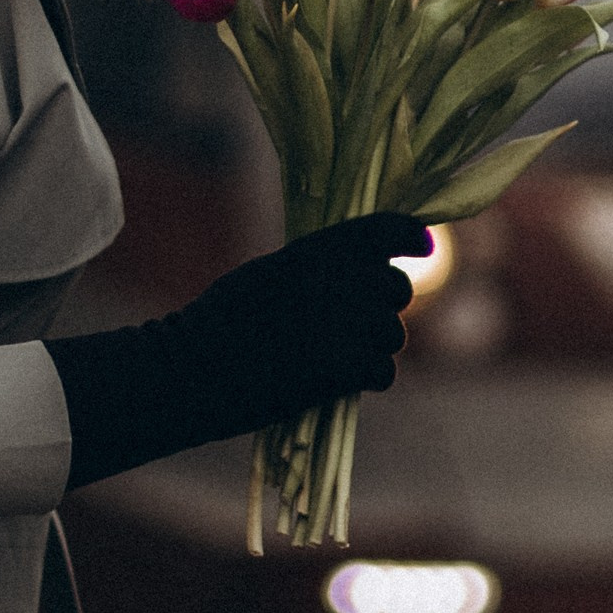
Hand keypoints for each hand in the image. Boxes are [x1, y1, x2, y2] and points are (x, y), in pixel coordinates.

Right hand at [50, 212, 427, 490]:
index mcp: (312, 251)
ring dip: (376, 347)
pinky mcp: (341, 368)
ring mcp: (341, 324)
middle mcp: (334, 280)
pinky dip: (369, 378)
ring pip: (393, 334)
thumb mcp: (266, 276)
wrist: (190, 371)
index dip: (410, 234)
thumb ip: (314, 270)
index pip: (383, 229)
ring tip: (338, 357)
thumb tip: (359, 273)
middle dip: (384, 306)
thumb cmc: (217, 324)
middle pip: (396, 288)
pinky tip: (342, 382)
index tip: (423, 244)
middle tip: (356, 325)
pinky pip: (384, 371)